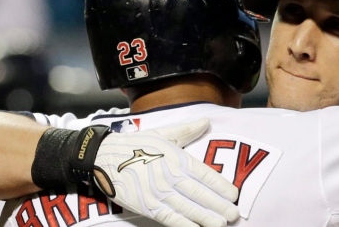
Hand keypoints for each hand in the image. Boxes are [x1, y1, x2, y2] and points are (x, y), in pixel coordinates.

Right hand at [93, 118, 238, 226]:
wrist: (103, 156)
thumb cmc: (135, 144)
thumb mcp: (163, 134)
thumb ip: (187, 130)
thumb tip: (207, 121)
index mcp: (175, 158)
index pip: (204, 174)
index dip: (220, 186)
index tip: (235, 194)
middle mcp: (169, 176)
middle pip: (199, 194)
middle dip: (219, 205)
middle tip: (235, 214)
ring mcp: (158, 192)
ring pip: (187, 208)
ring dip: (206, 217)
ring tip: (222, 224)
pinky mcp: (147, 205)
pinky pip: (169, 218)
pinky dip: (184, 225)